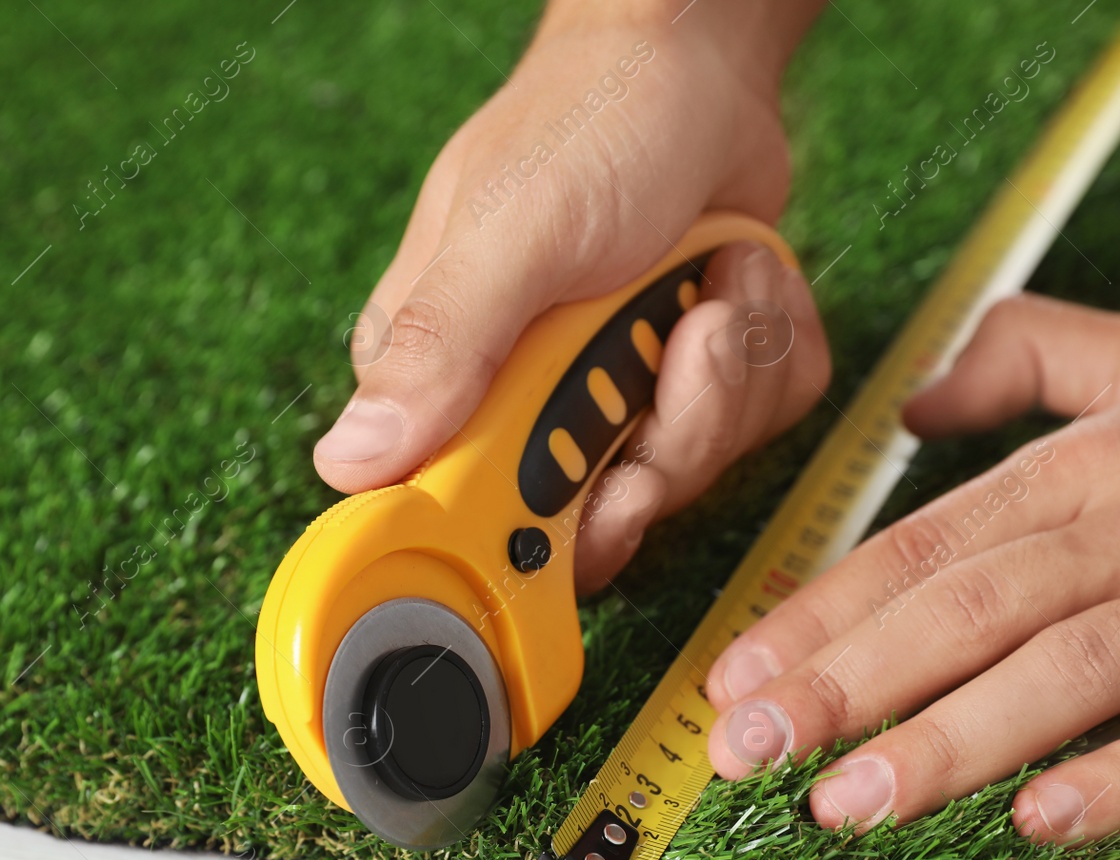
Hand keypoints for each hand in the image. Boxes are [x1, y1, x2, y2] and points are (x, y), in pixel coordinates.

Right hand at [313, 0, 830, 591]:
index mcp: (449, 384)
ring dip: (732, 369)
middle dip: (672, 428)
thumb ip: (440, 350)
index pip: (475, 521)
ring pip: (700, 468)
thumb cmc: (585, 127)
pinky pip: (761, 420)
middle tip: (685, 336)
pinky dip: (772, 344)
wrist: (693, 64)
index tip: (613, 494)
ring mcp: (619, 396)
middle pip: (610, 514)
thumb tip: (348, 463)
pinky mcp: (698, 382)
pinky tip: (738, 273)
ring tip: (712, 277)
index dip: (550, 536)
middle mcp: (528, 406)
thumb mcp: (507, 233)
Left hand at [705, 293, 1119, 844]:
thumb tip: (911, 399)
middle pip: (967, 608)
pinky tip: (1041, 825)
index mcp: (1087, 469)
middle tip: (748, 750)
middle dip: (847, 683)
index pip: (920, 546)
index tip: (733, 675)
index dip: (819, 612)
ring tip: (846, 804)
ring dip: (950, 742)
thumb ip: (1025, 352)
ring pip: (1067, 670)